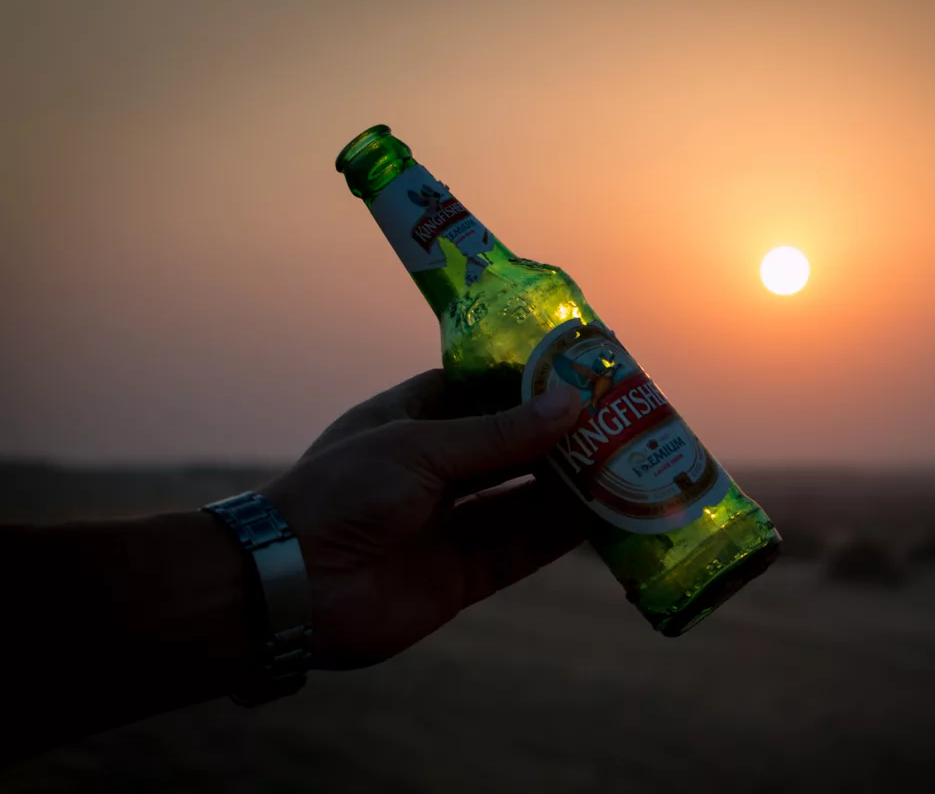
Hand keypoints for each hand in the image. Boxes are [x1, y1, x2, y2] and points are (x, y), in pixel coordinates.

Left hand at [260, 370, 583, 670]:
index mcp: (409, 423)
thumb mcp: (420, 447)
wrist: (291, 587)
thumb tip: (569, 403)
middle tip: (614, 418)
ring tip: (620, 463)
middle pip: (507, 447)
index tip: (576, 370)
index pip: (475, 391)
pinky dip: (556, 534)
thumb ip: (498, 434)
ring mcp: (446, 524)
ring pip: (520, 500)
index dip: (523, 382)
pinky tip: (597, 515)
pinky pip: (518, 550)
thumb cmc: (342, 494)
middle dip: (556, 436)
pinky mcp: (460, 576)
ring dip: (566, 485)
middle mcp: (431, 471)